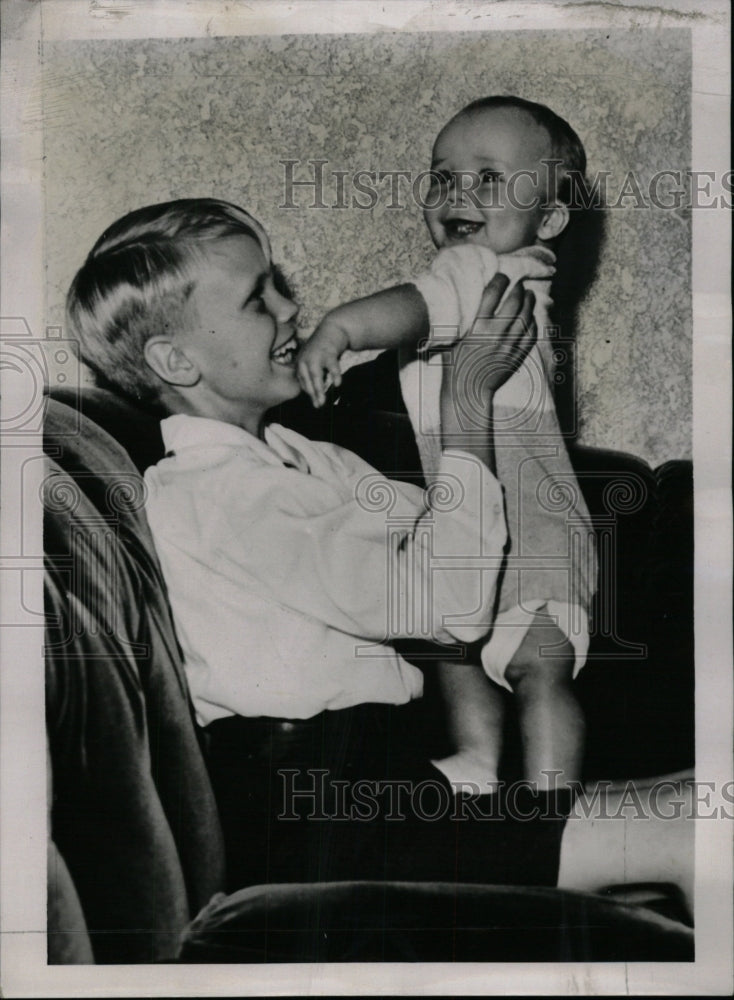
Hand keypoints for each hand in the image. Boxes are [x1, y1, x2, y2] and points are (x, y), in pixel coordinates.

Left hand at [297, 321, 348, 407]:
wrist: (333, 328)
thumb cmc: (325, 347)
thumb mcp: (314, 359)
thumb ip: (313, 373)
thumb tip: (316, 392)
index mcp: (300, 362)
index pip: (302, 381)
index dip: (308, 391)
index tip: (315, 400)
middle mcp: (304, 359)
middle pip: (307, 381)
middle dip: (313, 395)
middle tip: (318, 406)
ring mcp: (315, 356)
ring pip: (316, 377)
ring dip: (319, 391)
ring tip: (322, 402)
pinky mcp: (328, 353)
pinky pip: (331, 368)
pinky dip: (334, 376)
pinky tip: (337, 384)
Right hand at [442, 273, 536, 413]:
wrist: (467, 391)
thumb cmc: (455, 363)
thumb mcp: (452, 337)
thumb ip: (463, 318)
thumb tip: (469, 298)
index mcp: (476, 326)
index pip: (492, 293)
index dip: (500, 280)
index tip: (502, 276)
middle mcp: (494, 333)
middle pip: (513, 302)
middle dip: (518, 288)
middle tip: (519, 284)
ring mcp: (507, 345)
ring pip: (525, 316)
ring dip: (529, 302)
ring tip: (530, 295)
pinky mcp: (516, 356)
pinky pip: (530, 335)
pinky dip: (533, 323)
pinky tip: (531, 316)